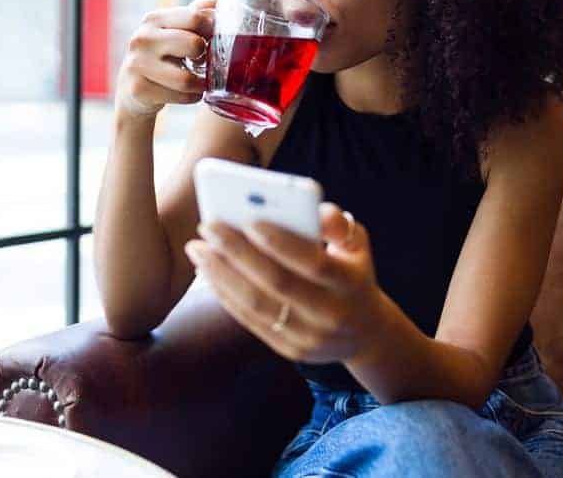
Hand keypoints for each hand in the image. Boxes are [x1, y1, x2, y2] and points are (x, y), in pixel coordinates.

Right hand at [113, 0, 215, 120]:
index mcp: (154, 19)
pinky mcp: (139, 89)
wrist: (132, 90)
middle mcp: (143, 38)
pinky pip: (181, 96)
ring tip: (200, 83)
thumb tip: (222, 3)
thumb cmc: (161, 57)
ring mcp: (138, 64)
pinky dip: (192, 97)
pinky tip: (188, 93)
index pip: (196, 17)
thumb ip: (197, 15)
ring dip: (201, 84)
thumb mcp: (175, 32)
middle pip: (194, 45)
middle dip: (206, 57)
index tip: (212, 41)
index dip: (213, 31)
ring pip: (187, 79)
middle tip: (203, 63)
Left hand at [184, 202, 384, 364]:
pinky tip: (208, 272)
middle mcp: (332, 315)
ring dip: (222, 275)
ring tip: (198, 249)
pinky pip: (251, 321)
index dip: (281, 243)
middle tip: (208, 227)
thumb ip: (337, 224)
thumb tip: (315, 211)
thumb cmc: (351, 272)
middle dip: (239, 253)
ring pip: (257, 305)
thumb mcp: (356, 244)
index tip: (249, 219)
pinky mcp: (291, 351)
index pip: (314, 263)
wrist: (365, 332)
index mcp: (351, 283)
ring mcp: (310, 337)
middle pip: (277, 284)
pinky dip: (226, 295)